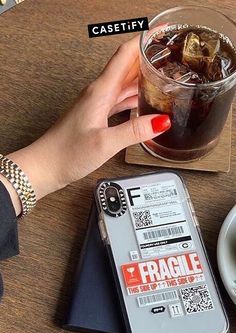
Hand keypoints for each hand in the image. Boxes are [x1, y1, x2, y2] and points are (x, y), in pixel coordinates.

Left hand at [5, 35, 170, 214]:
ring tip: (162, 77)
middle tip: (169, 57)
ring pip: (123, 84)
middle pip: (126, 67)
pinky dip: (133, 97)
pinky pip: (118, 100)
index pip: (124, 55)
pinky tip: (143, 102)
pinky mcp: (95, 117)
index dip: (143, 41)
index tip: (160, 33)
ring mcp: (96, 105)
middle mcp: (98, 94)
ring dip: (141, 78)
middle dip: (147, 58)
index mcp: (100, 92)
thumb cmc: (66, 153)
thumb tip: (161, 121)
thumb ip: (134, 131)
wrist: (46, 165)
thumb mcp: (105, 143)